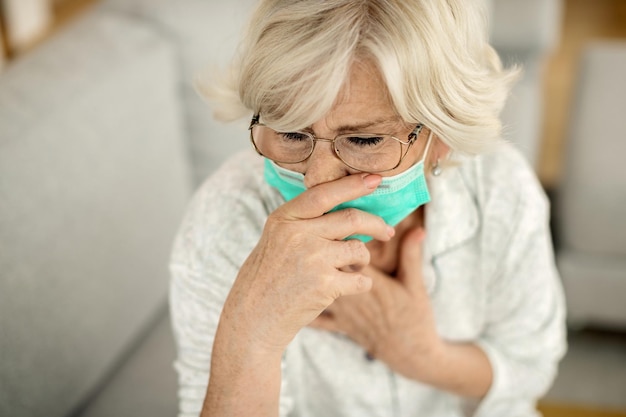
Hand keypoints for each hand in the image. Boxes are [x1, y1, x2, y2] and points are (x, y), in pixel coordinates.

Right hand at [219, 173, 394, 353]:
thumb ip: (303, 222)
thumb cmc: (268, 277)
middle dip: (376, 224)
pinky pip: (361, 279)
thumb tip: (346, 209)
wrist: (254, 317)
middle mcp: (298, 234)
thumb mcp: (276, 239)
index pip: (324, 194)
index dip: (352, 185)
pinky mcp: (324, 285)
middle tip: (386, 231)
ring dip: (362, 260)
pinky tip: (347, 287)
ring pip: (358, 249)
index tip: (376, 179)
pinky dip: (361, 283)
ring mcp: (312, 258)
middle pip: (352, 219)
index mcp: (284, 219)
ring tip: (351, 268)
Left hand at [310, 227, 443, 380]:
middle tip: (321, 241)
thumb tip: (417, 229)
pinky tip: (297, 294)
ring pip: (317, 289)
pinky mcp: (339, 325)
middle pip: (326, 269)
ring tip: (311, 262)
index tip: (336, 229)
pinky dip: (305, 306)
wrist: (411, 354)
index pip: (345, 253)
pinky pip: (314, 316)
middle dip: (321, 253)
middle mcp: (350, 296)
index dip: (338, 238)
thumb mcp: (415, 285)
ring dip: (313, 276)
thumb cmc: (415, 318)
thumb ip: (411, 255)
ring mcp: (342, 312)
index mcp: (368, 281)